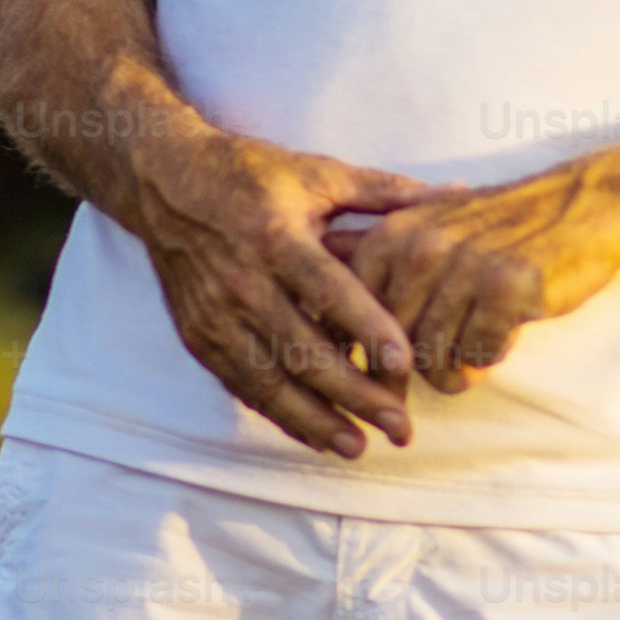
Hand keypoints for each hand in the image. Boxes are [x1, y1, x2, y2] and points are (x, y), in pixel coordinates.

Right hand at [116, 127, 443, 457]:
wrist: (163, 181)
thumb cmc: (250, 174)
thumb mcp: (317, 173)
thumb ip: (385, 192)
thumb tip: (456, 194)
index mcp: (276, 238)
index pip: (329, 291)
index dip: (368, 329)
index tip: (405, 363)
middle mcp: (242, 282)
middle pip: (303, 350)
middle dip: (354, 395)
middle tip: (400, 426)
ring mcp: (215, 315)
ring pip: (270, 380)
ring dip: (316, 420)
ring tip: (359, 446)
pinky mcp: (199, 335)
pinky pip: (242, 385)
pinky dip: (279, 415)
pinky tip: (314, 436)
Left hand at [336, 162, 619, 396]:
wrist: (583, 205)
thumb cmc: (501, 228)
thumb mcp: (430, 226)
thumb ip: (375, 254)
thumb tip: (315, 290)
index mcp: (392, 235)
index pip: (352, 315)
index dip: (361, 357)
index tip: (372, 382)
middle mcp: (422, 248)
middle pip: (391, 344)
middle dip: (407, 377)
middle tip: (427, 386)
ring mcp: (464, 266)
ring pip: (434, 355)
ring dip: (453, 372)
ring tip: (469, 366)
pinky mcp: (508, 288)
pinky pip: (480, 352)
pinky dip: (490, 357)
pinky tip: (502, 339)